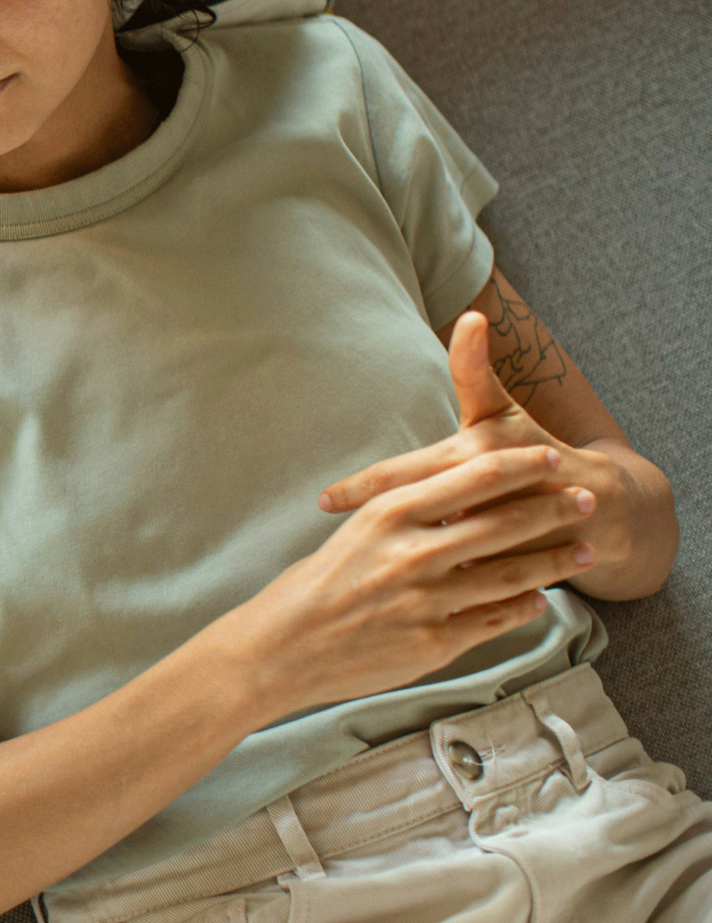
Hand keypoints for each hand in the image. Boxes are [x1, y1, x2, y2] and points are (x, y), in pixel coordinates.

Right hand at [224, 443, 597, 717]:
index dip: (521, 465)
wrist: (283, 647)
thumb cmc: (313, 586)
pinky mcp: (435, 643)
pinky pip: (496, 619)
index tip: (552, 457)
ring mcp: (428, 600)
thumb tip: (458, 495)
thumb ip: (407, 513)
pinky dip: (525, 606)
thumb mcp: (356, 531)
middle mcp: (414, 552)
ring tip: (585, 549)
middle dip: (554, 506)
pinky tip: (541, 598)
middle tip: (587, 497)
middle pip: (504, 520)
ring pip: (513, 573)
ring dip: (556, 560)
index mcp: (391, 512)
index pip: (474, 476)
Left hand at [316, 311, 631, 577]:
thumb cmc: (533, 448)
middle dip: (375, 531)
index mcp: (474, 454)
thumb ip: (474, 367)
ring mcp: (509, 536)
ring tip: (365, 579)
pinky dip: (446, 595)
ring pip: (448, 557)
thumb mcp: (501, 408)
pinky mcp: (524, 568)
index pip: (406, 473)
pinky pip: (475, 587)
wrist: (599, 505)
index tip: (323, 500)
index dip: (363, 487)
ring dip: (410, 568)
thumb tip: (470, 316)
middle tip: (331, 546)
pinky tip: (410, 606)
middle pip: (421, 517)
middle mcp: (490, 494)